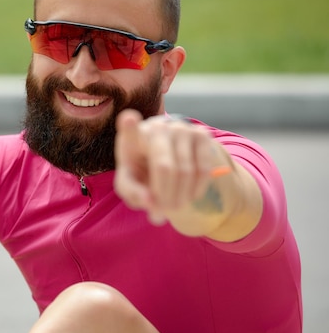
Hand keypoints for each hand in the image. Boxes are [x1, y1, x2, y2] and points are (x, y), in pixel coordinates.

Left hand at [114, 109, 217, 226]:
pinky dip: (196, 190)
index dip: (129, 125)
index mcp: (131, 137)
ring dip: (181, 197)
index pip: (129, 127)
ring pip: (185, 171)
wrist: (167, 155)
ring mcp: (180, 128)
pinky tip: (188, 196)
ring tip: (174, 208)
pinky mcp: (201, 134)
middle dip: (165, 197)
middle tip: (163, 214)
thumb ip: (133, 193)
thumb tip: (150, 203)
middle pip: (164, 167)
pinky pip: (203, 169)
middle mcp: (156, 127)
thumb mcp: (129, 183)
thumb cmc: (141, 170)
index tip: (129, 118)